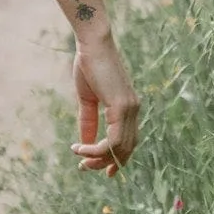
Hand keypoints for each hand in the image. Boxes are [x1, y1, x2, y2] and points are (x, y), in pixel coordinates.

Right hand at [71, 39, 139, 176]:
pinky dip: (96, 149)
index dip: (117, 159)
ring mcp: (130, 109)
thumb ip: (88, 122)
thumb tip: (85, 144)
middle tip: (83, 167)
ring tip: (80, 160)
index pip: (128, 142)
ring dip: (98, 159)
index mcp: (129, 108)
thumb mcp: (87, 100)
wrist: (92, 44)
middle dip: (104, 163)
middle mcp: (134, 110)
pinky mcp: (121, 107)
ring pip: (120, 148)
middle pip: (125, 149)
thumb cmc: (89, 66)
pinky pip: (113, 140)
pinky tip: (80, 148)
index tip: (100, 169)